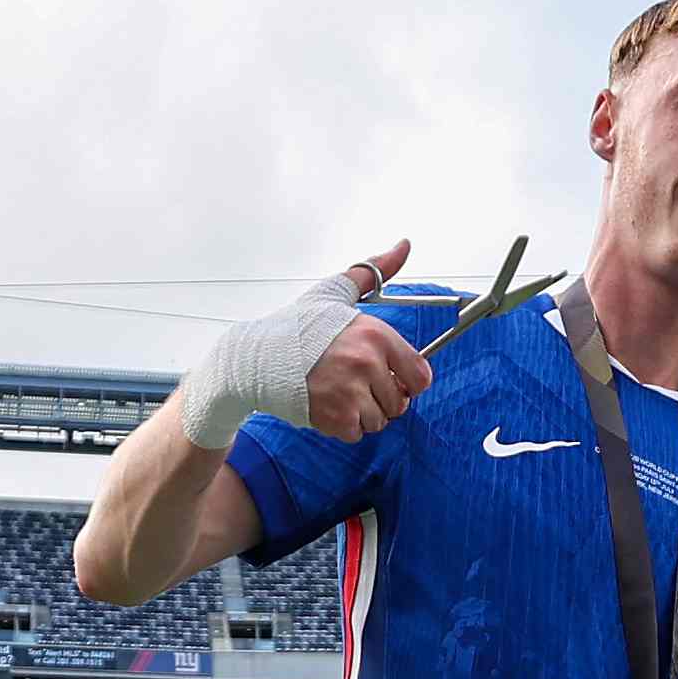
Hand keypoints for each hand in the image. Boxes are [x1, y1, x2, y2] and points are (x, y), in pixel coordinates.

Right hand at [307, 241, 429, 438]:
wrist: (256, 358)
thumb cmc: (296, 328)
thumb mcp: (335, 293)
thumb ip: (374, 272)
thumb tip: (404, 244)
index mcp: (375, 334)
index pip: (421, 375)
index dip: (406, 380)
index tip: (388, 376)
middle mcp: (367, 362)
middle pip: (400, 402)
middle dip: (381, 398)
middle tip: (353, 383)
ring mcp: (352, 392)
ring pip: (379, 420)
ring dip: (362, 414)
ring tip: (339, 393)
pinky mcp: (336, 418)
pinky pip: (358, 433)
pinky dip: (344, 426)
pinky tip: (327, 405)